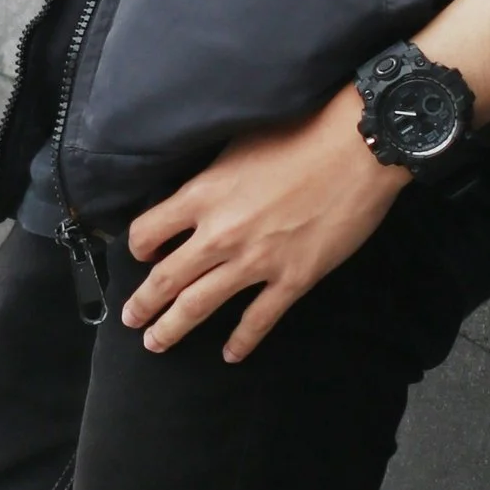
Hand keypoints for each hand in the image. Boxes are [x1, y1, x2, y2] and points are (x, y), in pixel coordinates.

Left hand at [121, 88, 404, 361]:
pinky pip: (258, 319)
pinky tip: (230, 355)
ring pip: (200, 305)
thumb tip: (197, 195)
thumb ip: (212, 180)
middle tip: (131, 319)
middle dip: (143, 304)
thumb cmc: (302, 134)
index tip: (142, 255)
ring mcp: (256, 261)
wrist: (357, 150)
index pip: (148, 232)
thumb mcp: (238, 147)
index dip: (139, 247)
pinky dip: (241, 341)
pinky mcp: (293, 279)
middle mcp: (220, 234)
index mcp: (203, 195)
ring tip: (157, 342)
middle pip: (166, 278)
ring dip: (173, 328)